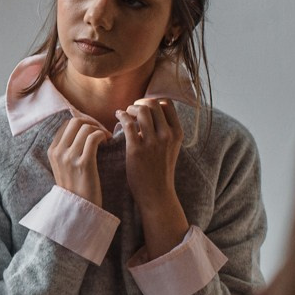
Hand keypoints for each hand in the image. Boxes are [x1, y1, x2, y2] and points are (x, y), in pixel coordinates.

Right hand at [46, 112, 109, 205]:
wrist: (78, 209)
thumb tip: (83, 130)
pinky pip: (94, 137)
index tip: (94, 130)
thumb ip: (68, 149)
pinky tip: (107, 142)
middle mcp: (58, 152)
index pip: (67, 124)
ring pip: (86, 128)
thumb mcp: (64, 167)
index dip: (83, 122)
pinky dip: (103, 135)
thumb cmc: (76, 187)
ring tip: (106, 138)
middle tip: (102, 131)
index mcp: (52, 151)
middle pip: (75, 121)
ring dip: (99, 129)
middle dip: (92, 122)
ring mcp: (69, 158)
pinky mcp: (83, 163)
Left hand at [119, 97, 188, 249]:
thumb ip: (164, 130)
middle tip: (132, 109)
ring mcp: (153, 142)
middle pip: (152, 103)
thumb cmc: (160, 170)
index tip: (144, 106)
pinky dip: (121, 116)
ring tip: (125, 114)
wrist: (157, 194)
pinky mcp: (137, 149)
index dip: (153, 100)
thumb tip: (149, 110)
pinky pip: (128, 123)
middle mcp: (167, 135)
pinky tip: (117, 117)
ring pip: (141, 110)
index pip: (167, 103)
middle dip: (140, 102)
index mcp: (177, 133)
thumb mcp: (170, 147)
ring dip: (129, 108)